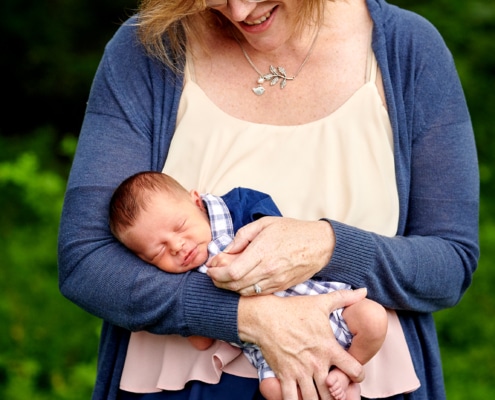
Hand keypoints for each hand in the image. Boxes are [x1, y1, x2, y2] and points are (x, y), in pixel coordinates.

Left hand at [207, 217, 334, 294]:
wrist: (320, 244)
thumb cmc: (292, 230)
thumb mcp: (265, 224)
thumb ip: (242, 236)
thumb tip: (226, 249)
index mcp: (262, 252)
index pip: (232, 272)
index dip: (217, 274)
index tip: (210, 268)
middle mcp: (268, 269)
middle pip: (236, 285)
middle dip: (220, 282)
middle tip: (213, 275)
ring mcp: (276, 281)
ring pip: (245, 292)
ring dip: (231, 288)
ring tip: (224, 279)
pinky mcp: (281, 287)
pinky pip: (258, 294)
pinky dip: (245, 290)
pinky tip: (241, 282)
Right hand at [238, 288, 366, 399]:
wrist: (265, 316)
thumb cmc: (294, 309)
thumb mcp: (321, 302)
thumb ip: (344, 297)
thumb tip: (363, 291)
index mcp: (329, 348)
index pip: (355, 370)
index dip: (358, 376)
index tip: (353, 375)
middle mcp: (316, 363)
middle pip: (334, 393)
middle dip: (338, 395)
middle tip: (336, 391)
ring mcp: (300, 371)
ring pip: (314, 399)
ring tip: (320, 397)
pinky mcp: (284, 376)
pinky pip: (291, 399)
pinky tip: (300, 399)